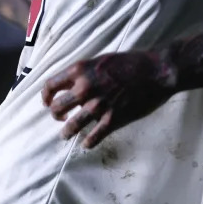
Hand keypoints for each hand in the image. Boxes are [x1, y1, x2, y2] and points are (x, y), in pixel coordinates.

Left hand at [41, 51, 176, 148]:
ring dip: (66, 133)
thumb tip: (73, 83)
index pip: (50, 85)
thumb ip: (85, 72)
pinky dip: (88, 142)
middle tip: (60, 119)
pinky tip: (87, 143)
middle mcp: (85, 88)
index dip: (45, 96)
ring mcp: (98, 106)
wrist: (156, 71)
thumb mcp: (101, 60)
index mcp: (80, 70)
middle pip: (57, 108)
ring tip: (65, 135)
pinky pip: (93, 137)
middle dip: (56, 116)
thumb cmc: (132, 62)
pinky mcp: (112, 120)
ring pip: (71, 126)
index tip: (47, 103)